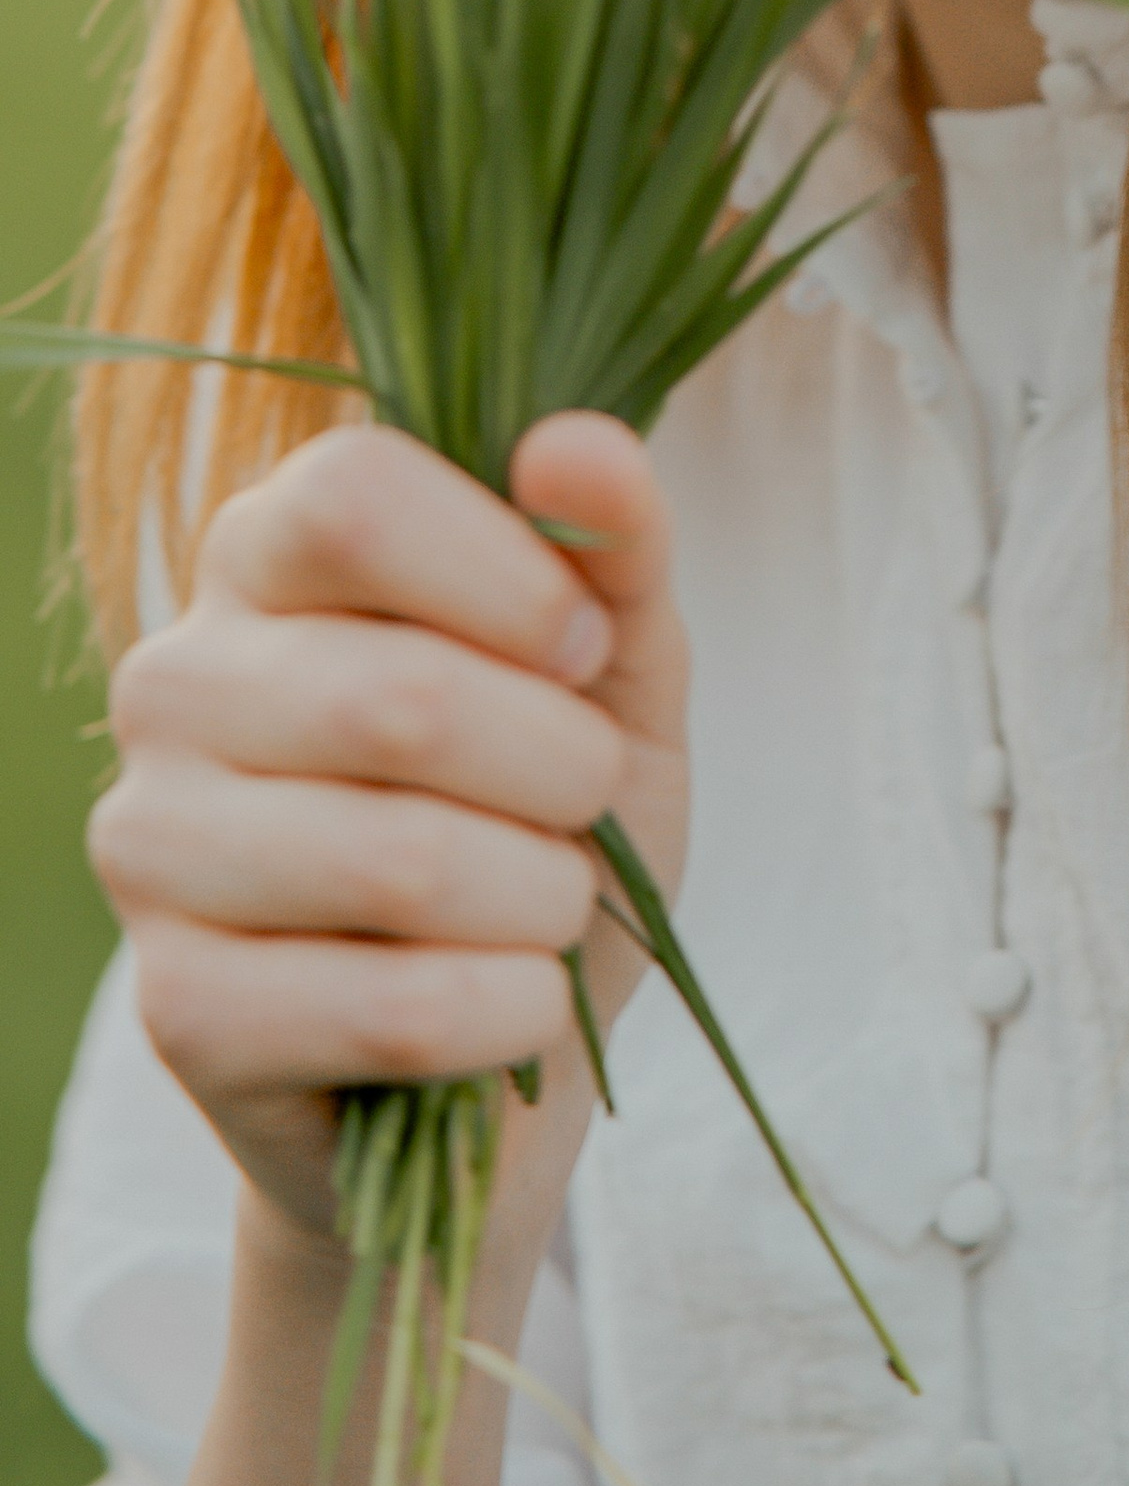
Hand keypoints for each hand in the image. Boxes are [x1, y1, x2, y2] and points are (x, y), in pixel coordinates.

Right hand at [89, 413, 689, 1275]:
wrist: (506, 1042)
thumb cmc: (552, 814)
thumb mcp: (619, 668)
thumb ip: (613, 545)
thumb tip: (576, 444)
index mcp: (266, 554)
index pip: (353, 496)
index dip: (508, 576)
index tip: (582, 649)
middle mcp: (174, 681)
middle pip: (398, 696)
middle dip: (562, 769)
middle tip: (585, 805)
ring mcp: (151, 846)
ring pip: (400, 865)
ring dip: (545, 900)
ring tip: (550, 906)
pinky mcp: (174, 1012)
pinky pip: (391, 1007)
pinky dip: (510, 1011)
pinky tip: (513, 1002)